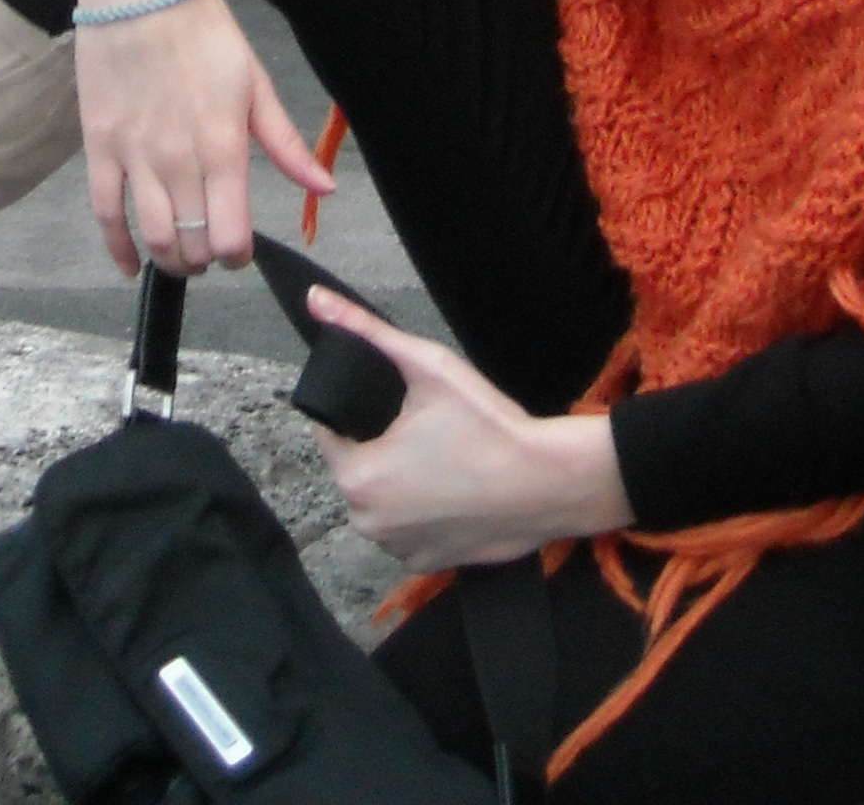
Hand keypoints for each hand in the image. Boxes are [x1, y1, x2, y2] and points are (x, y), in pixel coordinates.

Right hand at [60, 0, 332, 277]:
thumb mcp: (254, 82)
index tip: (237, 247)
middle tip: (207, 248)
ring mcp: (135, 156)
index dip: (237, 255)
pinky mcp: (100, 147)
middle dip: (204, 258)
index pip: (231, 237)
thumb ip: (286, 143)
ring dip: (169, 260)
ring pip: (152, 236)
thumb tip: (324, 188)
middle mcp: (179, 160)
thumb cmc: (202, 31)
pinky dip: (118, 249)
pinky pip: (105, 214)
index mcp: (224, 146)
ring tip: (179, 255)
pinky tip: (131, 265)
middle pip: (192, 244)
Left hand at [306, 290, 634, 570]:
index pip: (331, 431)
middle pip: (357, 465)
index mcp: (356, 476)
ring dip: (400, 479)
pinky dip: (423, 509)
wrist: (549, 482)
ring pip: (383, 498)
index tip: (400, 402)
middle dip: (381, 443)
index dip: (359, 409)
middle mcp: (367, 522)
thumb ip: (364, 330)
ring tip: (443, 454)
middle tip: (428, 425)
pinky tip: (454, 487)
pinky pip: (409, 528)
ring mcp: (398, 550)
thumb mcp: (427, 364)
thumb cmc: (487, 425)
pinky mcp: (428, 564)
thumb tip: (314, 299)